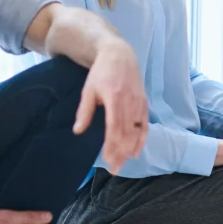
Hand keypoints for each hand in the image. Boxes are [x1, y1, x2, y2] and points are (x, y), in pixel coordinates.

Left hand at [73, 39, 148, 174]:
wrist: (120, 54)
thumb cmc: (101, 72)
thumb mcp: (89, 89)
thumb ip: (85, 111)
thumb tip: (78, 131)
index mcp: (114, 97)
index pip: (114, 126)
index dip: (112, 144)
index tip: (107, 159)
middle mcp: (129, 101)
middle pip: (126, 132)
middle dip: (121, 152)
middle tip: (114, 169)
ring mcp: (139, 102)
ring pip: (136, 130)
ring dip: (130, 149)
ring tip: (123, 163)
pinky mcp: (144, 103)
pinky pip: (145, 124)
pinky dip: (142, 139)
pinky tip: (136, 151)